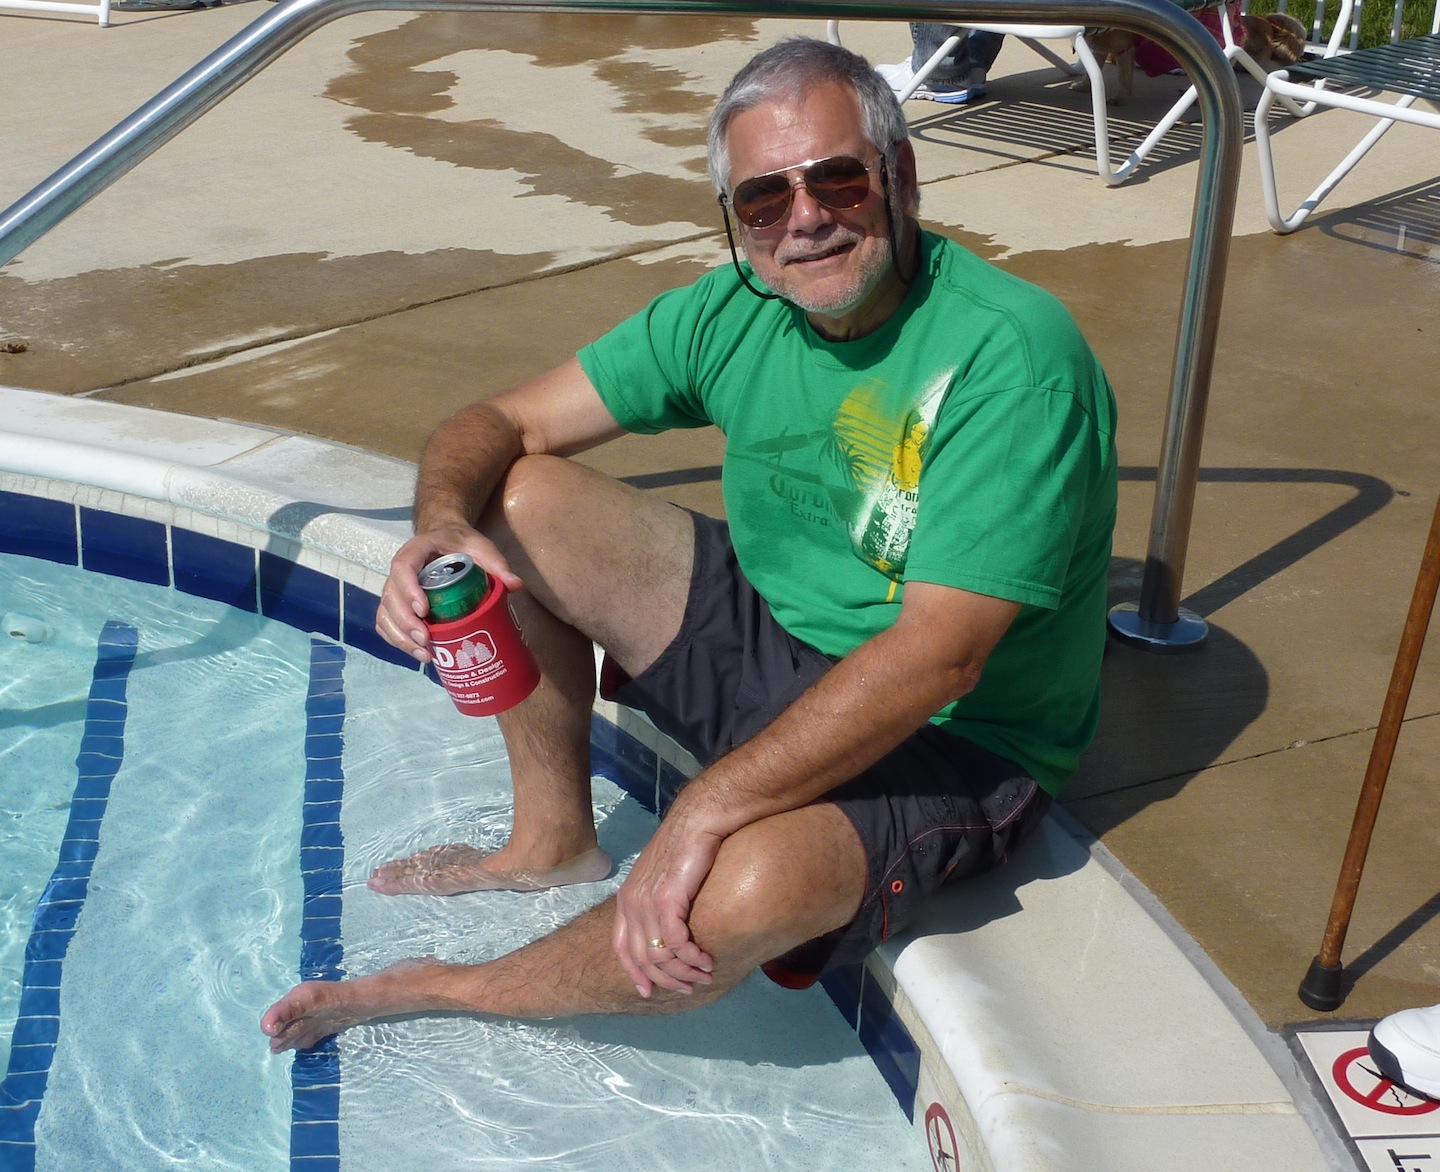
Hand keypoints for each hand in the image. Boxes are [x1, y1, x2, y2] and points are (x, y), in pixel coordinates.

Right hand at [375, 526, 523, 661]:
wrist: (445, 539)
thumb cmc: (460, 543)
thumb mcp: (480, 547)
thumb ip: (496, 563)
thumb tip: (516, 585)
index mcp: (417, 550)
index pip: (403, 568)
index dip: (409, 590)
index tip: (424, 610)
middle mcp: (399, 568)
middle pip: (391, 596)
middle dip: (406, 622)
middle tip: (426, 640)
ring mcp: (394, 587)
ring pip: (385, 613)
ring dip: (400, 637)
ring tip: (424, 654)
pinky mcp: (396, 602)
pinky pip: (385, 622)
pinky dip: (396, 639)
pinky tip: (416, 652)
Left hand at [612, 808, 721, 997]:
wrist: (700, 820)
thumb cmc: (687, 846)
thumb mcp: (664, 878)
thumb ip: (658, 902)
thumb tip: (669, 928)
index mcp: (626, 899)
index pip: (621, 948)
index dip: (634, 974)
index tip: (648, 992)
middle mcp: (631, 903)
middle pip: (641, 958)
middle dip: (666, 980)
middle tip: (689, 988)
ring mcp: (646, 902)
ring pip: (660, 956)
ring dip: (684, 971)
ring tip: (706, 975)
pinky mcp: (667, 900)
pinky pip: (677, 943)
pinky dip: (692, 957)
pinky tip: (708, 960)